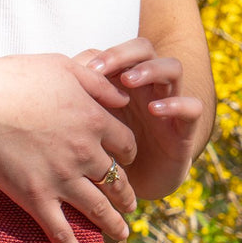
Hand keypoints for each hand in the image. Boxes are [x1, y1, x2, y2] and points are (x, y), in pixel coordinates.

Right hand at [0, 53, 139, 242]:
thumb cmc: (16, 77)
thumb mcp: (65, 66)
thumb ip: (98, 82)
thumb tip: (124, 98)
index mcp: (96, 121)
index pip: (127, 144)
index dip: (129, 153)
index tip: (125, 159)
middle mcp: (86, 154)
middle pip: (119, 180)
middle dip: (127, 195)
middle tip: (130, 205)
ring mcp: (62, 179)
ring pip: (99, 209)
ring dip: (114, 224)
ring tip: (122, 234)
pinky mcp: (36, 198)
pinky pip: (61, 231)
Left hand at [78, 38, 206, 199]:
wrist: (125, 193)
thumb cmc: (100, 154)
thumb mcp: (84, 128)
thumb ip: (74, 105)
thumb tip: (47, 79)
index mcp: (122, 83)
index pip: (119, 52)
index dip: (104, 54)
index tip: (84, 69)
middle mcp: (147, 87)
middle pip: (145, 50)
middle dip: (124, 54)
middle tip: (101, 69)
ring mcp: (168, 104)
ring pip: (172, 68)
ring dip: (151, 70)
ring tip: (128, 81)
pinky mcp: (184, 129)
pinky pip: (193, 107)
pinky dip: (176, 103)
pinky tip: (155, 109)